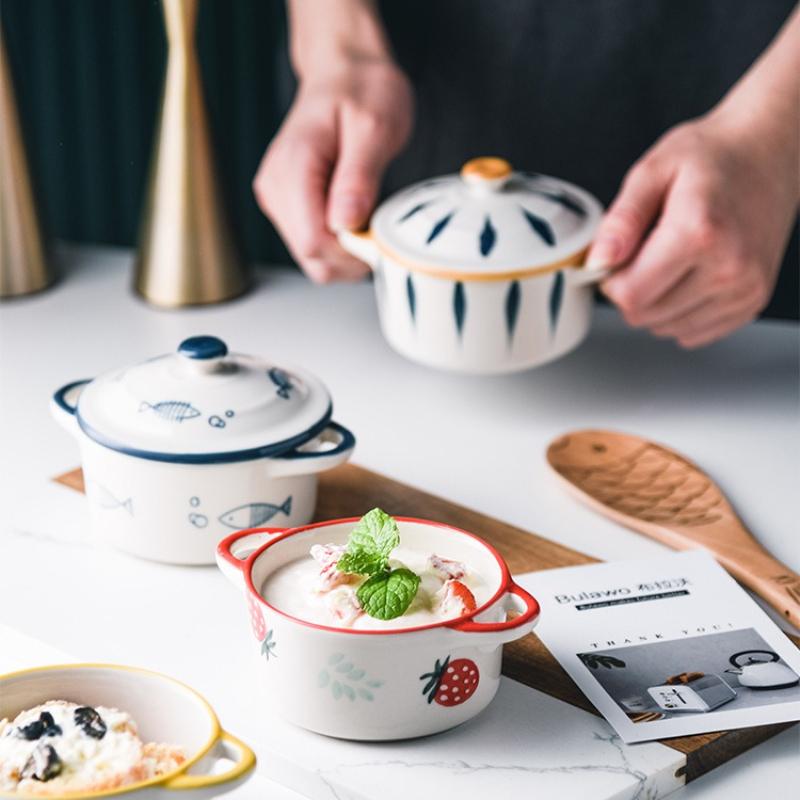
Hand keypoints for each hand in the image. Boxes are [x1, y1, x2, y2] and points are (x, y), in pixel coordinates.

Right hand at [253, 59, 412, 282]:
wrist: (345, 73)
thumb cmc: (362, 91)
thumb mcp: (375, 127)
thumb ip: (359, 177)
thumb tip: (345, 223)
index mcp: (293, 167)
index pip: (312, 240)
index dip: (351, 252)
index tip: (382, 237)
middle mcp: (276, 187)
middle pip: (310, 256)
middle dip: (351, 257)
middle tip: (383, 231)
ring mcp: (278, 199)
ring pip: (312, 258)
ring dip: (347, 255)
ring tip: (371, 220)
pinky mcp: (287, 206)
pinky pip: (314, 246)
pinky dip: (340, 246)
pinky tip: (358, 220)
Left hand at [586, 114, 797, 347]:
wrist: (770, 153)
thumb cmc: (713, 157)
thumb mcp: (654, 171)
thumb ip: (621, 220)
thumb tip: (598, 261)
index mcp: (699, 233)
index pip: (630, 295)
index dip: (610, 280)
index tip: (616, 257)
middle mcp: (728, 267)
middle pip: (644, 316)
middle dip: (630, 290)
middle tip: (642, 253)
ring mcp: (744, 289)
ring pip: (666, 328)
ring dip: (655, 303)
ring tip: (670, 259)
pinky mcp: (751, 302)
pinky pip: (692, 333)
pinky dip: (679, 312)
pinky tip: (687, 276)